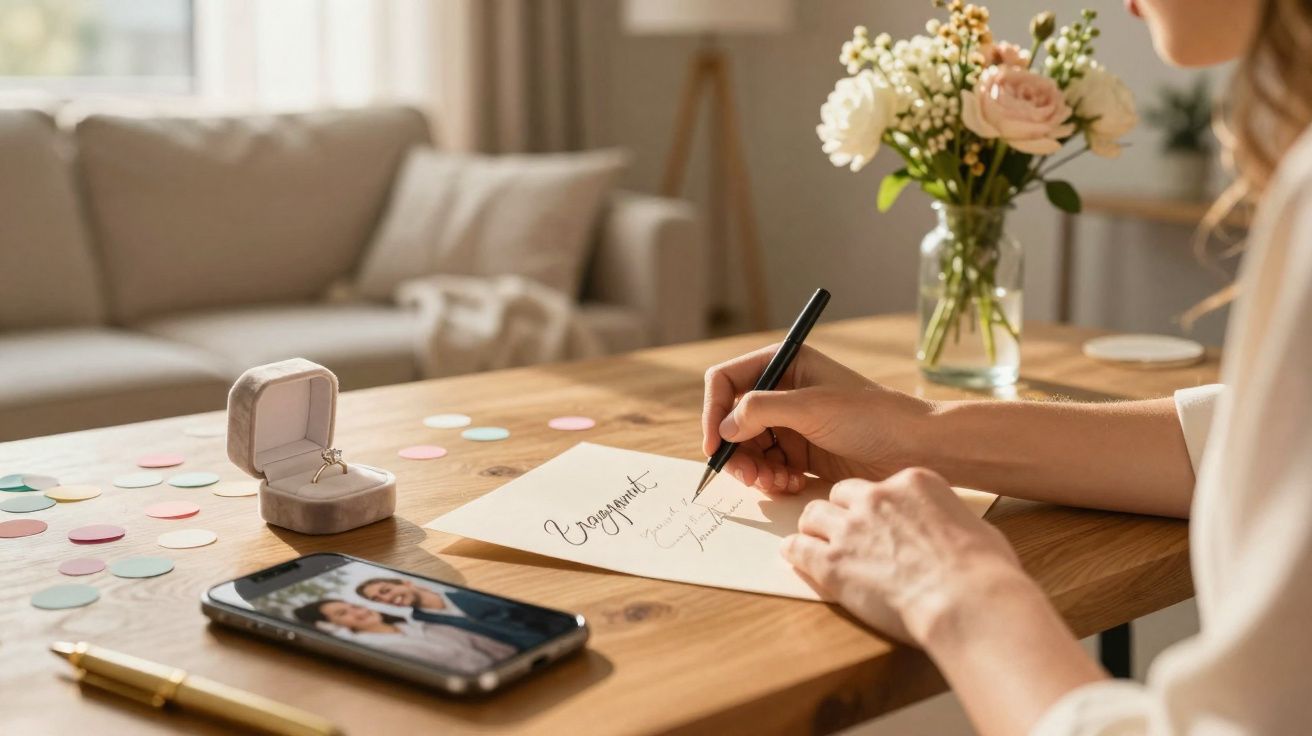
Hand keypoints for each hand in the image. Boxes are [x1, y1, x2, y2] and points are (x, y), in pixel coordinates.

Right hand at [702, 345, 934, 492]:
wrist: (915, 448)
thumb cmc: (871, 416)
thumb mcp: (811, 407)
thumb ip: (761, 411)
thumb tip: (724, 429)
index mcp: (784, 363)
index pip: (726, 381)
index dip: (714, 412)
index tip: (714, 445)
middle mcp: (783, 390)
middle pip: (732, 420)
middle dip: (735, 450)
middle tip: (748, 476)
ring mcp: (791, 422)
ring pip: (747, 447)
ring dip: (753, 469)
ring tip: (775, 482)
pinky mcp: (801, 451)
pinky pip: (768, 465)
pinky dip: (771, 478)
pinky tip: (792, 484)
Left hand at [782, 468, 1026, 644]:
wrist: (968, 601)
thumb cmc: (984, 572)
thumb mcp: (974, 528)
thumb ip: (948, 520)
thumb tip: (950, 531)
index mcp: (913, 483)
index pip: (880, 485)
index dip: (876, 505)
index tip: (876, 520)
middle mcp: (877, 497)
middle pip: (841, 494)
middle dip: (840, 511)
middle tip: (843, 531)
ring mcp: (851, 528)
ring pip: (813, 514)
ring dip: (814, 529)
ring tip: (815, 542)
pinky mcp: (832, 562)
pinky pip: (797, 547)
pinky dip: (795, 551)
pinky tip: (796, 556)